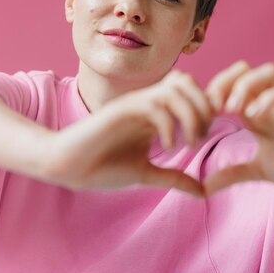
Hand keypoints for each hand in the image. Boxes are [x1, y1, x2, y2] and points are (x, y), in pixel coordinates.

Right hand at [48, 70, 213, 196]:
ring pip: (174, 88)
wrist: (68, 167)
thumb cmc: (102, 168)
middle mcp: (145, 103)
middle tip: (199, 138)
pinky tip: (166, 147)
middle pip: (187, 82)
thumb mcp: (146, 174)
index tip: (205, 138)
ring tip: (187, 143)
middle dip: (202, 107)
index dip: (205, 109)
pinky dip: (169, 125)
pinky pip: (154, 105)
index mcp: (153, 113)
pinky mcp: (120, 110)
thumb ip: (174, 178)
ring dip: (189, 114)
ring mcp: (133, 104)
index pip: (189, 92)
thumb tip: (204, 191)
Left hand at [204, 61, 273, 195]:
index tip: (201, 116)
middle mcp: (269, 102)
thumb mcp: (255, 171)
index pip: (228, 83)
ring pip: (267, 71)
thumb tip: (203, 188)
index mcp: (254, 110)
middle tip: (214, 109)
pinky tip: (254, 117)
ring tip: (233, 109)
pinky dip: (267, 99)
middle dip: (223, 82)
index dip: (210, 92)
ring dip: (245, 85)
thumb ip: (230, 174)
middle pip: (243, 69)